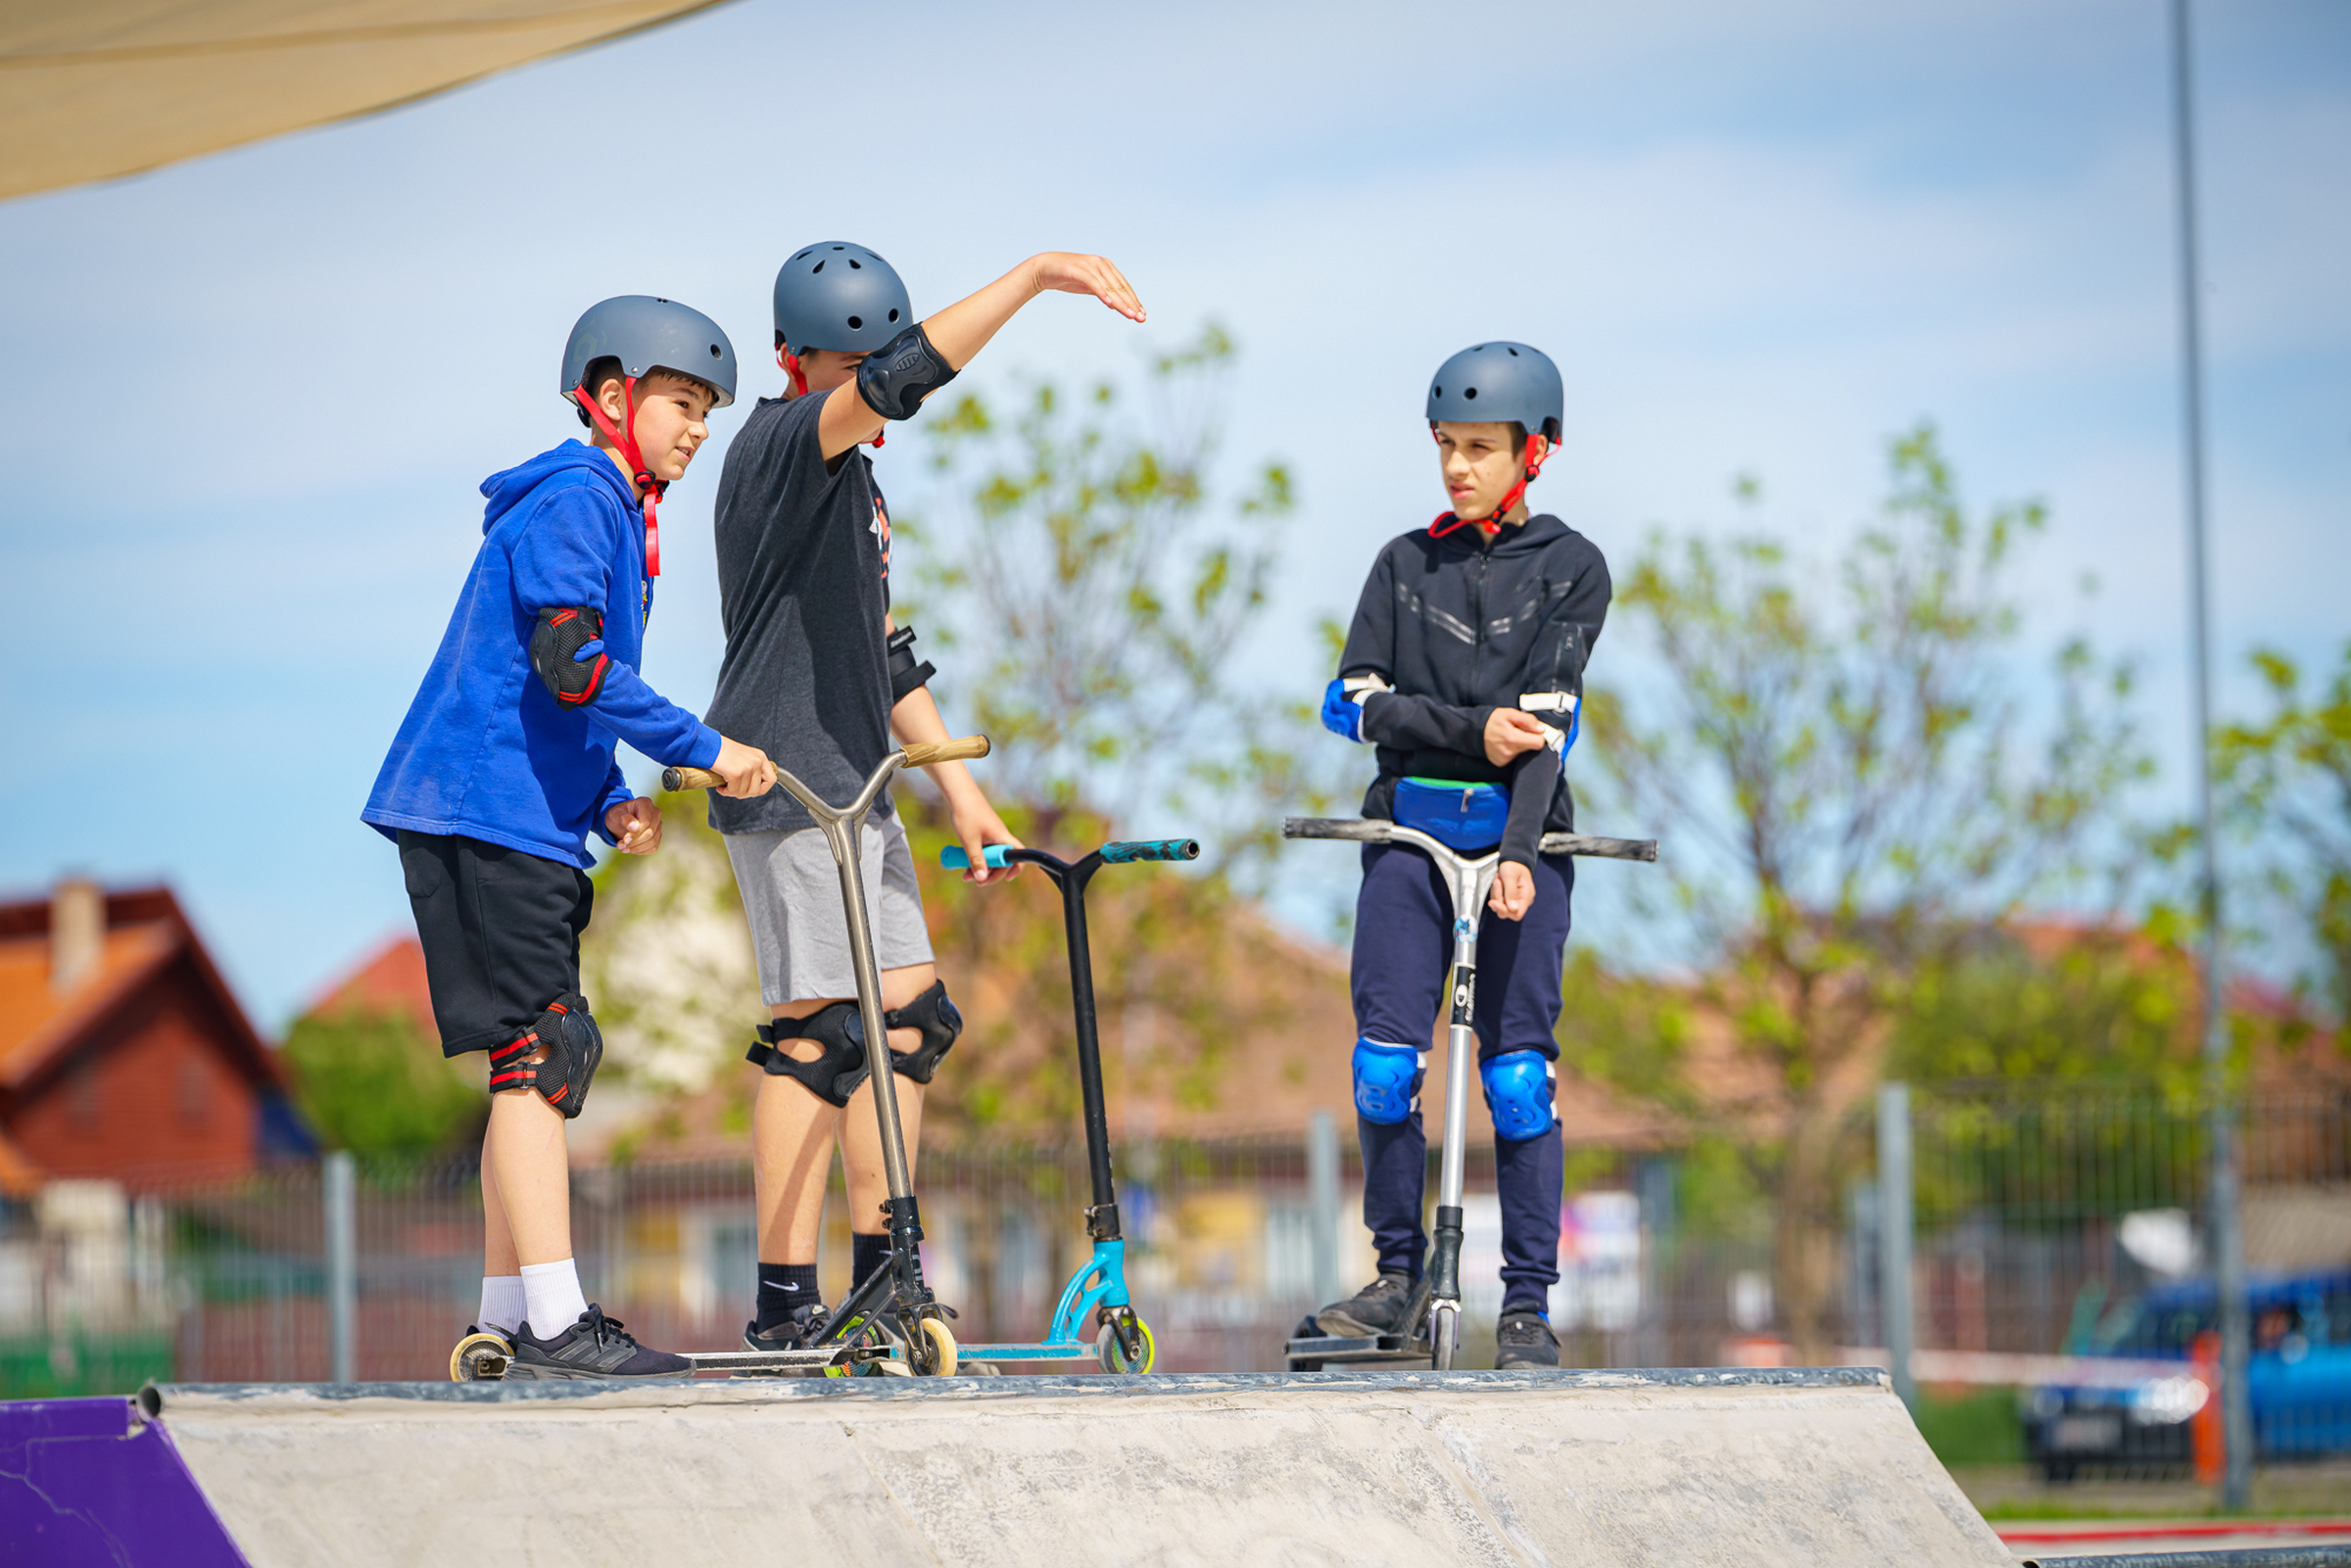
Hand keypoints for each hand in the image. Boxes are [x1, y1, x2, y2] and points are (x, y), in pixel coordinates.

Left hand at [606, 797, 662, 855]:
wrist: (619, 821)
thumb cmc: (617, 815)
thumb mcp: (615, 814)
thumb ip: (624, 818)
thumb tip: (635, 827)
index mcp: (645, 803)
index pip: (646, 822)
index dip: (635, 833)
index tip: (624, 840)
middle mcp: (655, 813)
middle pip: (650, 832)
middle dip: (634, 842)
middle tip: (620, 845)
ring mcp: (658, 824)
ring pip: (652, 841)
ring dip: (636, 848)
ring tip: (623, 848)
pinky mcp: (657, 835)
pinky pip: (653, 847)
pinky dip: (640, 851)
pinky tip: (631, 849)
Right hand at [711, 735, 777, 798]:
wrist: (708, 745)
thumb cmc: (721, 751)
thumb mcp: (743, 757)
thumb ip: (751, 769)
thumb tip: (753, 789)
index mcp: (760, 756)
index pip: (772, 779)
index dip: (762, 789)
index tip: (750, 790)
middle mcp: (757, 761)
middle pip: (757, 790)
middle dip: (743, 794)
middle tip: (733, 790)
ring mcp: (748, 767)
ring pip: (744, 792)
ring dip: (732, 792)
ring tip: (725, 787)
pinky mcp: (737, 773)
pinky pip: (733, 791)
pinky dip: (725, 792)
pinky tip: (720, 787)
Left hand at [948, 791, 1023, 885]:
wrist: (960, 794)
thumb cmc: (967, 814)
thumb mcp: (969, 841)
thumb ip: (976, 861)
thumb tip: (982, 879)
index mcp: (1002, 837)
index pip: (1018, 855)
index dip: (1016, 868)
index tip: (1007, 878)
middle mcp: (1000, 837)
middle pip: (1002, 861)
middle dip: (990, 873)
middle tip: (977, 882)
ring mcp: (992, 835)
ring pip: (991, 857)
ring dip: (980, 867)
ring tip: (965, 876)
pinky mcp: (984, 834)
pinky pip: (984, 850)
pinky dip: (976, 858)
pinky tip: (963, 863)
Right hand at [1028, 253, 1146, 323]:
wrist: (1045, 269)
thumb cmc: (1068, 277)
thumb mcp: (1090, 286)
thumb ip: (1103, 292)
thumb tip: (1116, 305)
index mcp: (1106, 267)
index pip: (1124, 286)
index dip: (1134, 301)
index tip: (1142, 315)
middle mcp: (1101, 264)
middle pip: (1120, 287)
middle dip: (1131, 304)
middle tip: (1141, 318)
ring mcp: (1090, 266)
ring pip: (1109, 287)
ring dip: (1121, 302)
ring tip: (1130, 315)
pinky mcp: (1078, 270)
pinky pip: (1093, 283)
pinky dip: (1102, 293)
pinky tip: (1110, 304)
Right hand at [1484, 708, 1549, 765]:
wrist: (1474, 730)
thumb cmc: (1493, 720)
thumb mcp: (1509, 713)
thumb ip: (1527, 720)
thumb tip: (1541, 730)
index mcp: (1512, 738)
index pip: (1538, 743)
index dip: (1539, 736)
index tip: (1534, 731)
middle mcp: (1508, 751)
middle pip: (1531, 748)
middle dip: (1528, 739)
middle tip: (1519, 731)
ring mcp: (1504, 759)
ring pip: (1523, 752)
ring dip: (1520, 744)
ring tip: (1509, 736)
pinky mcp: (1501, 762)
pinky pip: (1514, 756)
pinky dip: (1512, 750)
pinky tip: (1504, 743)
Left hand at [1489, 861, 1535, 921]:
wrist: (1514, 859)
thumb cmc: (1514, 865)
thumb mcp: (1510, 875)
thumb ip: (1511, 892)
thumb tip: (1513, 909)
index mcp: (1526, 896)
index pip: (1517, 914)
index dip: (1504, 910)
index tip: (1494, 901)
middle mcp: (1522, 900)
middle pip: (1506, 911)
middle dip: (1498, 897)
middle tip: (1497, 882)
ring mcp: (1515, 900)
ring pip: (1500, 906)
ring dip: (1496, 893)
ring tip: (1498, 878)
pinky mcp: (1508, 898)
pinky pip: (1498, 901)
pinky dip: (1495, 892)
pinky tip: (1498, 881)